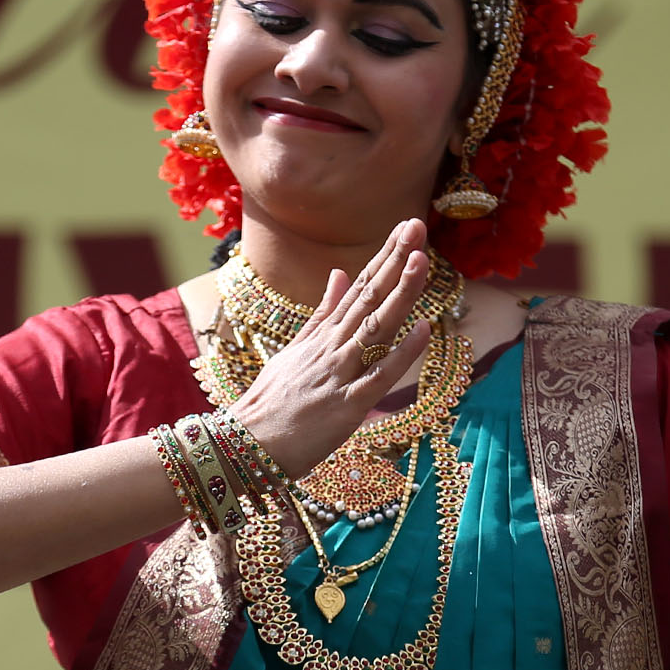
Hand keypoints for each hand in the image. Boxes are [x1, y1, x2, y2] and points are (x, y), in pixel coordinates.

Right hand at [224, 220, 435, 478]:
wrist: (245, 444)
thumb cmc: (272, 403)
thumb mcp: (295, 350)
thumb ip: (321, 314)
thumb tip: (339, 273)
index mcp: (322, 335)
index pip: (360, 288)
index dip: (384, 257)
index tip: (406, 228)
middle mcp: (332, 347)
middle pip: (369, 297)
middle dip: (394, 260)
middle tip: (416, 225)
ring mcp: (339, 374)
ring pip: (376, 328)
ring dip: (400, 294)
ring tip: (421, 260)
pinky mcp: (347, 406)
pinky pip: (379, 376)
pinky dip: (401, 352)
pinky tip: (424, 330)